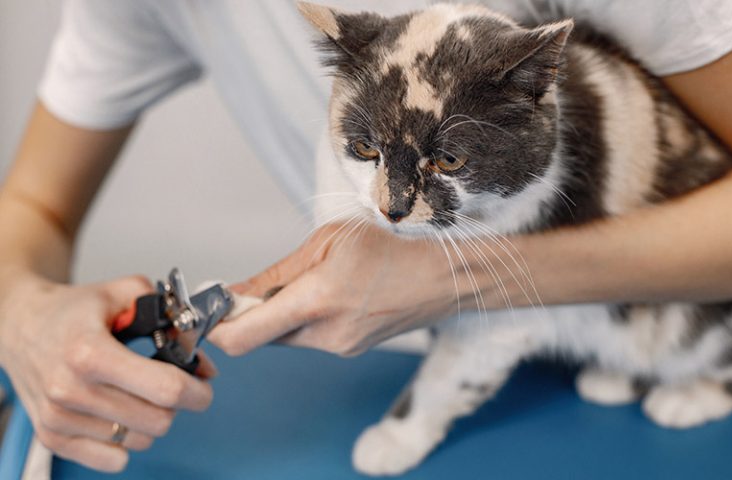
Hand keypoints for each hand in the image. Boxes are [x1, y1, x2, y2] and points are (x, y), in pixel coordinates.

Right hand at [0, 272, 215, 471]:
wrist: (21, 324)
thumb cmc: (72, 310)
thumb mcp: (124, 292)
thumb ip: (171, 317)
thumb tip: (203, 362)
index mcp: (91, 352)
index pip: (165, 388)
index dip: (196, 389)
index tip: (203, 383)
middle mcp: (72, 389)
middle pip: (157, 420)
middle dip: (177, 403)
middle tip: (171, 385)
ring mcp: (60, 418)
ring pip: (139, 440)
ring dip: (150, 420)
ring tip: (138, 393)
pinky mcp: (52, 437)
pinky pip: (112, 459)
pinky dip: (126, 440)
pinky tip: (121, 413)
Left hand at [209, 223, 461, 356]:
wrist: (442, 277)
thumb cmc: (392, 247)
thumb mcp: (328, 241)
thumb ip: (276, 274)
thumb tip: (233, 294)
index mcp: (316, 300)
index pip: (242, 337)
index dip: (216, 326)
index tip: (212, 307)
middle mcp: (326, 334)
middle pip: (261, 337)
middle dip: (253, 313)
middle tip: (268, 283)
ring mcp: (340, 347)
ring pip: (286, 337)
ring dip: (282, 314)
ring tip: (316, 282)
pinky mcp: (349, 350)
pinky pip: (310, 338)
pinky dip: (306, 319)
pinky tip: (334, 294)